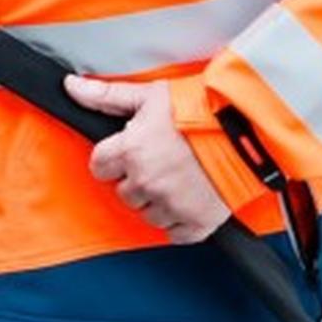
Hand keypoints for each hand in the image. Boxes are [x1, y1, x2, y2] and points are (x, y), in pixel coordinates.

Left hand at [66, 76, 226, 241]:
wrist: (249, 129)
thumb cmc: (202, 109)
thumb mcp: (150, 95)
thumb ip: (107, 95)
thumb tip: (72, 87)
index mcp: (131, 151)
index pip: (99, 166)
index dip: (113, 158)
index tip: (130, 152)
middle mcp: (147, 181)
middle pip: (124, 192)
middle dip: (138, 178)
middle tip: (161, 161)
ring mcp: (171, 205)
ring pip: (148, 214)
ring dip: (158, 200)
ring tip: (180, 178)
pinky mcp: (197, 222)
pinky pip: (176, 233)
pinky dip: (182, 221)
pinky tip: (191, 199)